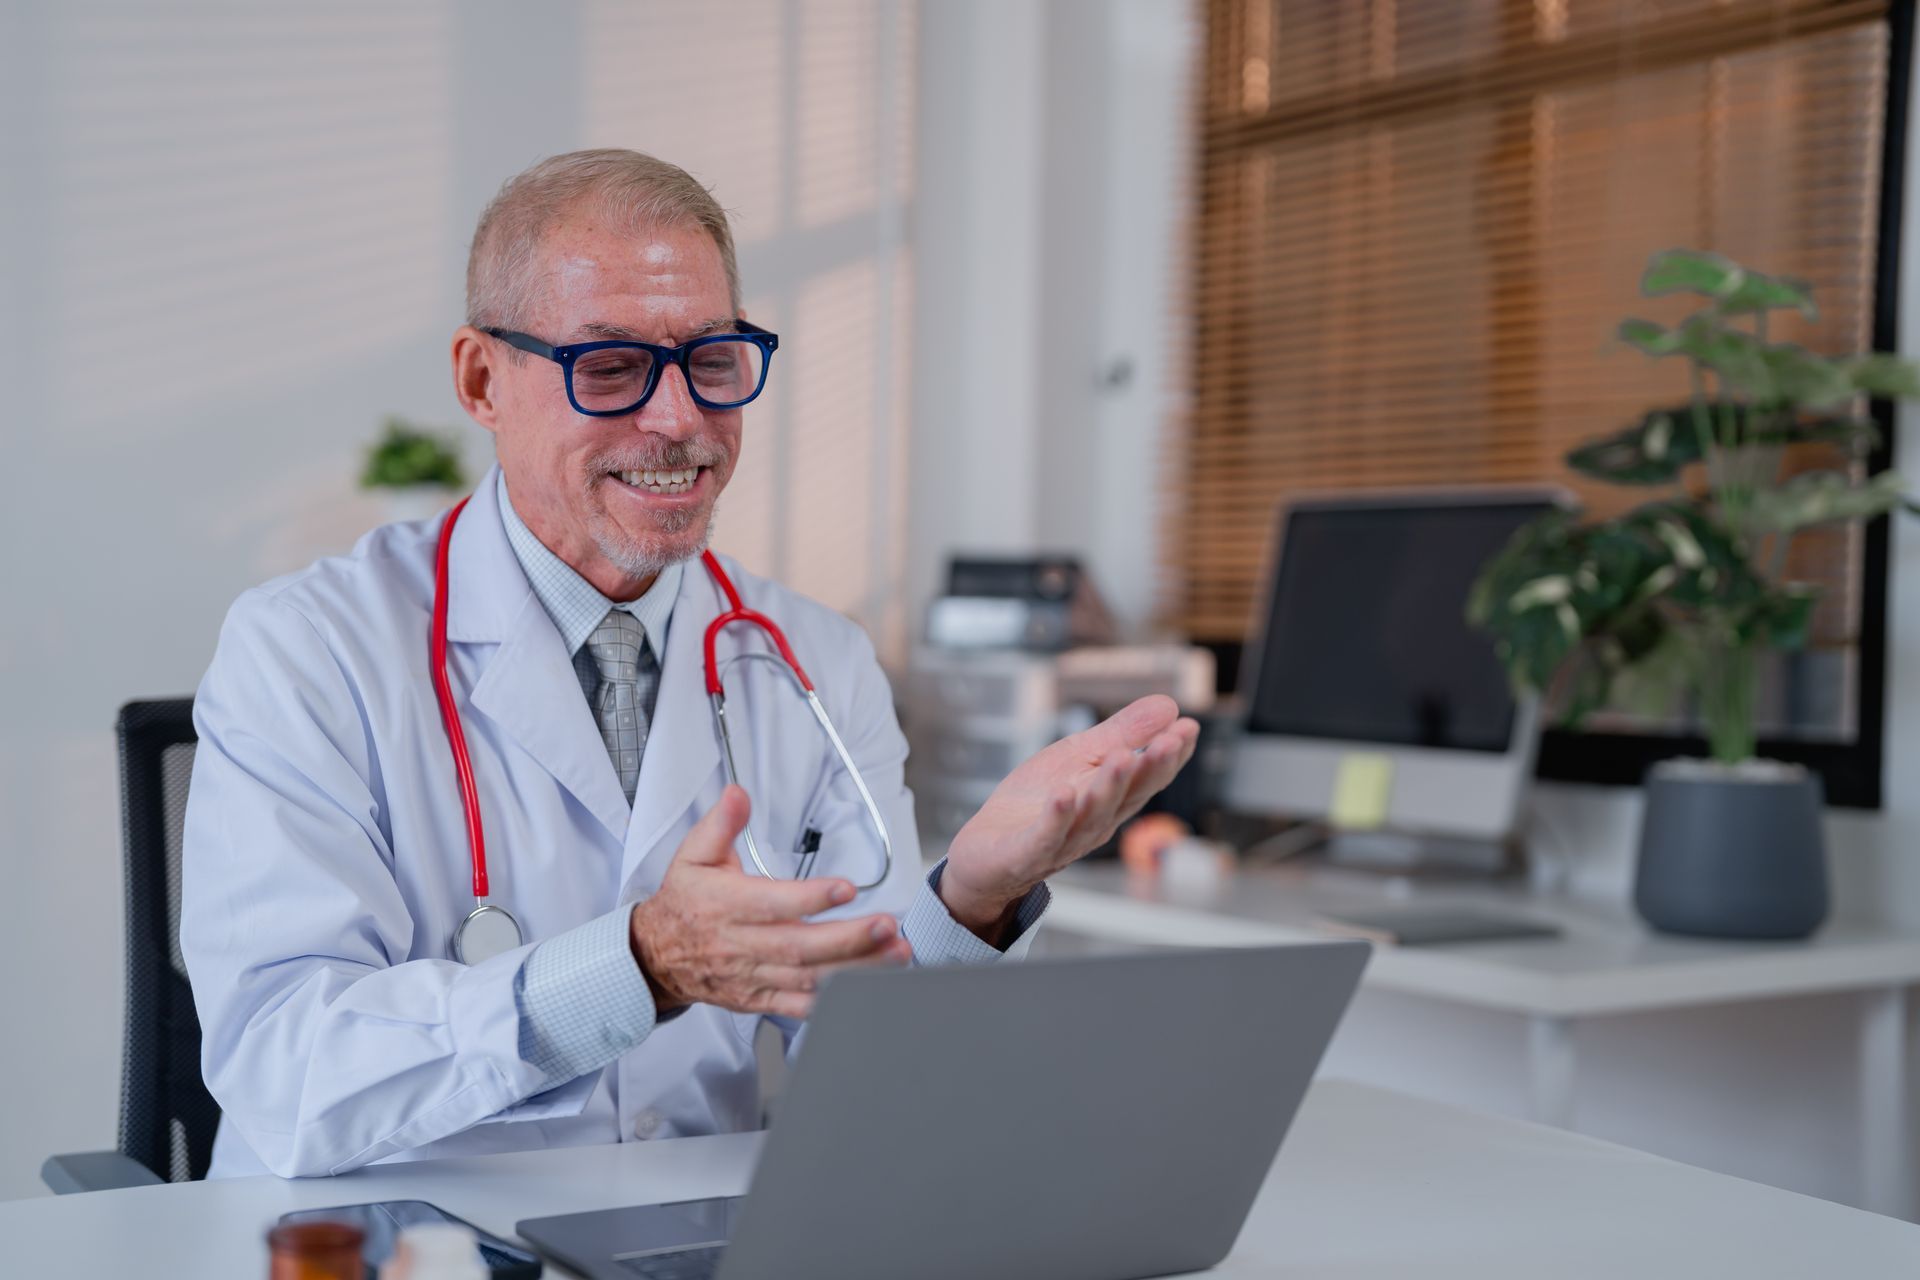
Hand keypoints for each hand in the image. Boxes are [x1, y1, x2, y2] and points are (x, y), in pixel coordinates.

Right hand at [629, 785, 911, 1017]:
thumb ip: (720, 824)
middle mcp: (742, 945)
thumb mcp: (693, 855)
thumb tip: (738, 795)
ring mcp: (753, 977)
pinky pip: (800, 1007)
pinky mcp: (759, 1000)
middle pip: (800, 947)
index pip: (773, 904)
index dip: (811, 898)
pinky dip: (835, 1003)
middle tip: (887, 927)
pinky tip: (868, 989)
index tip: (846, 888)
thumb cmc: (685, 903)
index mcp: (726, 906)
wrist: (656, 957)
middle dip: (849, 939)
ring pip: (809, 979)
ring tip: (895, 953)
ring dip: (856, 969)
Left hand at [940, 695, 1200, 937]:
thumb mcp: (1079, 757)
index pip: (1148, 777)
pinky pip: (1045, 837)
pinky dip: (1057, 817)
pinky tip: (1064, 794)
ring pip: (1092, 815)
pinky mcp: (1026, 853)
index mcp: (1112, 800)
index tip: (1188, 727)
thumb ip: (1122, 733)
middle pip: (1127, 797)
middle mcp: (1095, 823)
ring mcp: (1063, 841)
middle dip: (1150, 768)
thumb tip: (1169, 704)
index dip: (1171, 755)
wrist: (986, 853)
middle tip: (1170, 740)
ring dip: (1109, 787)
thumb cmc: (1036, 804)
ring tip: (1123, 757)